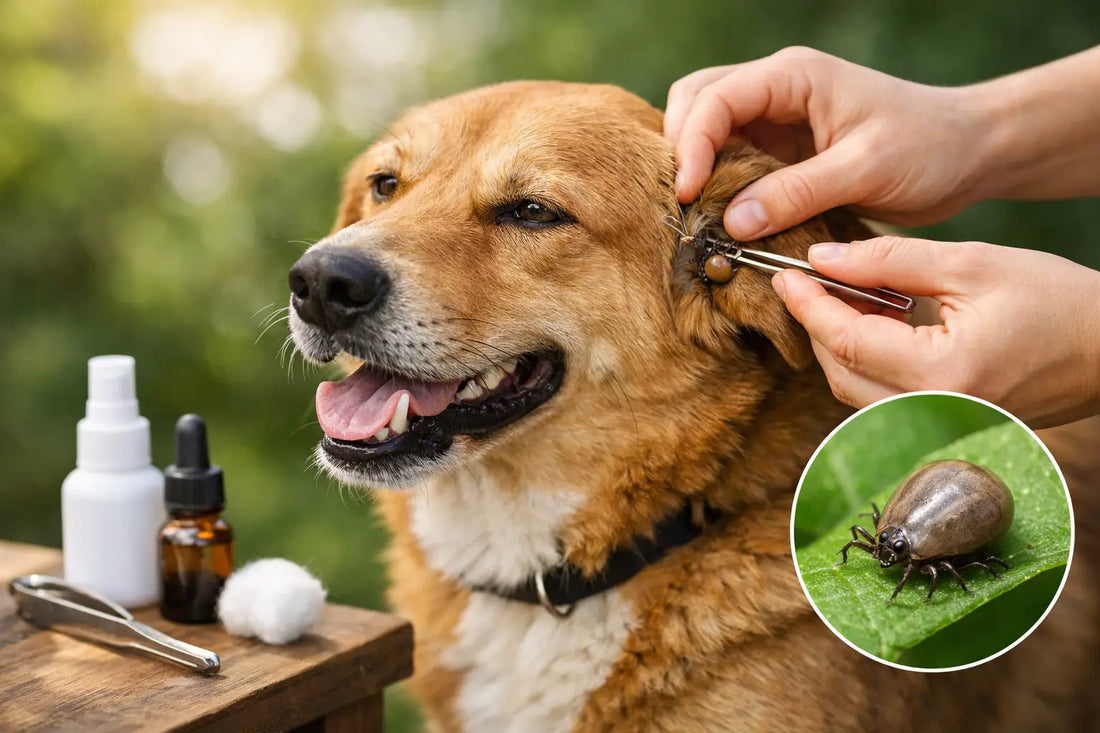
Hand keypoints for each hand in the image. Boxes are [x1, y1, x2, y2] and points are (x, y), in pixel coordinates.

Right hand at [665, 47, 989, 239]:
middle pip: (695, 103)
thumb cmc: (928, 148)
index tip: (688, 194)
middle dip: (680, 150)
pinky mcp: (781, 152)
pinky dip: (718, 187)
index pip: (714, 99)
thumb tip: (730, 223)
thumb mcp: (863, 170)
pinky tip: (722, 218)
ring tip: (699, 212)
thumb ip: (795, 193)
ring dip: (696, 169)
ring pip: (707, 132)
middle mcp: (776, 91)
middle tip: (685, 202)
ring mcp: (775, 120)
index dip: (690, 145)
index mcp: (792, 77)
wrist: (969, 154)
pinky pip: (731, 162)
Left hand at [770, 236, 1099, 428]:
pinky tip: (872, 324)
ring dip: (837, 345)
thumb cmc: (1057, 300)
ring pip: (854, 392)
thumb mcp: (971, 264)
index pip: (846, 341)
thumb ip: (890, 261)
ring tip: (842, 295)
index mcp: (940, 373)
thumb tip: (823, 258)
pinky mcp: (943, 426)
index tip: (783, 275)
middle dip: (815, 325)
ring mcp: (938, 427)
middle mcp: (932, 412)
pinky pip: (880, 399)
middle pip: (840, 372)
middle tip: (808, 280)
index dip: (807, 305)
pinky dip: (865, 362)